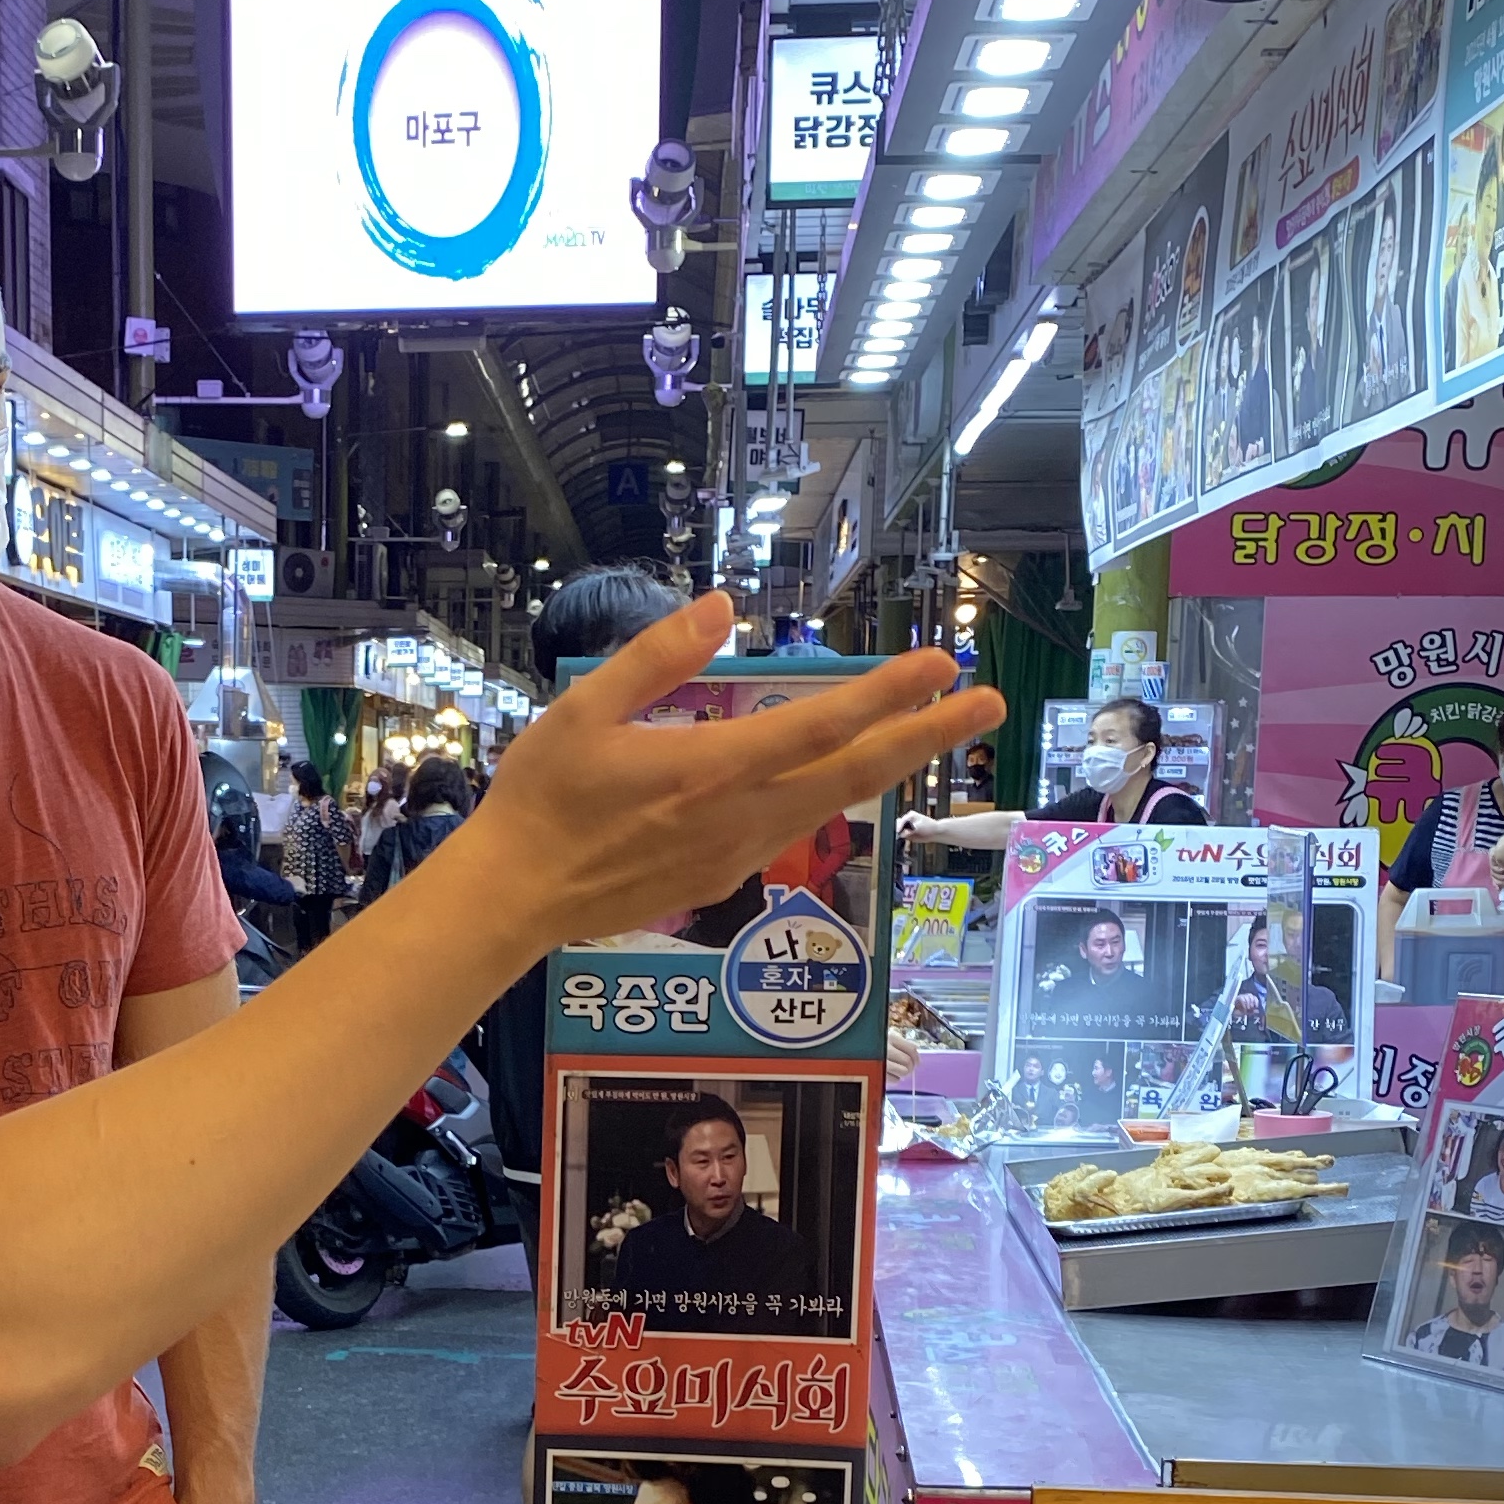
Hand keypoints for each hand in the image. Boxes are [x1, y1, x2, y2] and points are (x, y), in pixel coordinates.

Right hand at [472, 599, 998, 948]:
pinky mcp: (723, 876)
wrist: (514, 897)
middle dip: (929, 736)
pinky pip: (794, 824)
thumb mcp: (584, 709)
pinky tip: (846, 770)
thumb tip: (721, 606)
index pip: (822, 725)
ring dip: (891, 763)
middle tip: (989, 701)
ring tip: (935, 730)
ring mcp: (737, 852)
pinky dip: (834, 791)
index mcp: (710, 769)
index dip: (889, 694)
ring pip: (834, 802)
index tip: (941, 664)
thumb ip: (657, 656)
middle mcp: (740, 815)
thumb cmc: (541, 798)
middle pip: (856, 772)